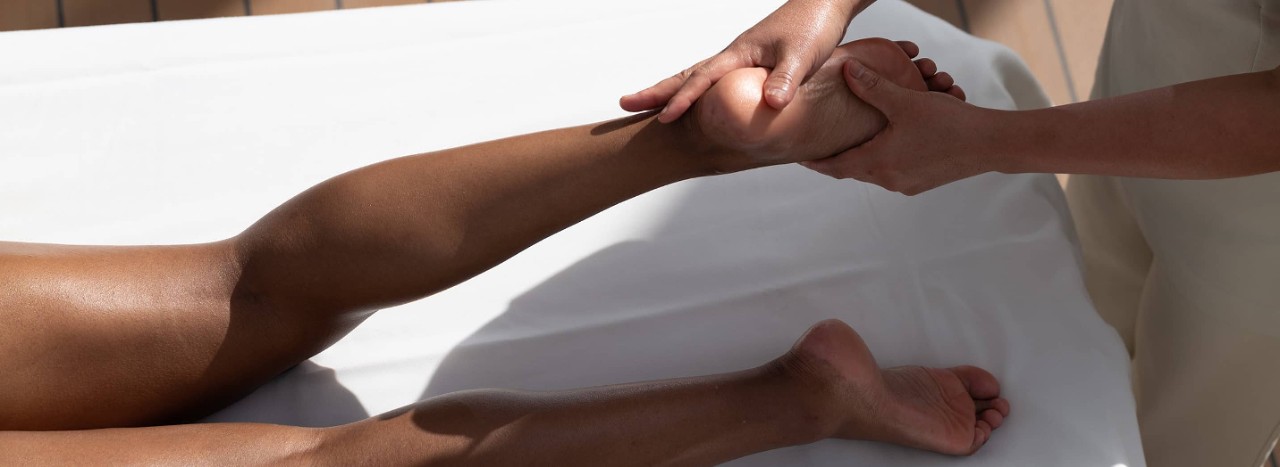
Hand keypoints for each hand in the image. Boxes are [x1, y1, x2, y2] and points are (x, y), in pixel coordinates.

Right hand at [620, 0, 868, 122]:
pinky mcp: (750, 65)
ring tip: (648, 106)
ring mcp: (739, 60)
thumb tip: (771, 104)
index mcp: (739, 53)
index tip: (663, 118)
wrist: (824, 4)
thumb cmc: (814, 25)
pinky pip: (714, 82)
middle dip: (657, 91)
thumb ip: (786, 79)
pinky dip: (697, 92)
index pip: (703, 78)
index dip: (683, 99)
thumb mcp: (802, 55)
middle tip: (626, 105)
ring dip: (672, 91)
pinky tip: (694, 103)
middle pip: (687, 75)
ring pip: (697, 78)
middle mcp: (733, 56)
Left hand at [802, 60, 1000, 194]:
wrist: (991, 144)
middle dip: (837, 156)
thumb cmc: (950, 124)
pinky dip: (884, 156)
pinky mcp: (921, 181)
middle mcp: (889, 179)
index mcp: (878, 163)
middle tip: (821, 144)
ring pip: (873, 169)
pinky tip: (886, 142)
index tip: (798, 155)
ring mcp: (906, 184)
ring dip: (863, 154)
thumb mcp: (906, 101)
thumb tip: (847, 70)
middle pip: (852, 169)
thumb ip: (873, 87)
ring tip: (851, 141)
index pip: (834, 166)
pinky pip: (893, 169)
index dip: (815, 161)